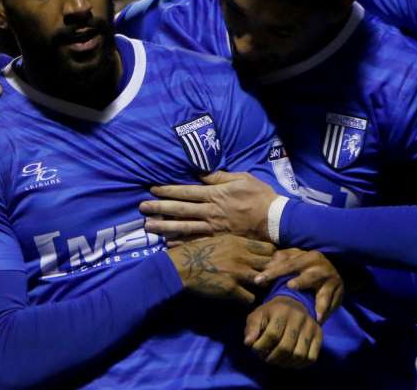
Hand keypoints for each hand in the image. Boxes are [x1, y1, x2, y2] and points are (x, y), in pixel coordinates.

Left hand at [140, 171, 276, 240]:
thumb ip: (219, 177)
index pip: (186, 191)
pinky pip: (196, 242)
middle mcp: (210, 212)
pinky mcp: (218, 240)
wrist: (274, 220)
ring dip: (164, 226)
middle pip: (180, 209)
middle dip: (159, 208)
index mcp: (215, 194)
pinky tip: (168, 244)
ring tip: (148, 226)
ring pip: (184, 227)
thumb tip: (200, 172)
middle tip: (141, 208)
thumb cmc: (259, 196)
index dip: (168, 190)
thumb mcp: (241, 178)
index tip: (153, 189)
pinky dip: (181, 243)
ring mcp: (213, 228)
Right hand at [166, 234, 274, 304]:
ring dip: (261, 286)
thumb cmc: (199, 251)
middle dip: (271, 271)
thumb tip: (251, 248)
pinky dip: (249, 299)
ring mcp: (238, 273)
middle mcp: (242, 256)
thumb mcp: (221, 240)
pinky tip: (244, 298)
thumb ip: (238, 244)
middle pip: (270, 264)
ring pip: (263, 281)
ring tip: (257, 289)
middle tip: (268, 277)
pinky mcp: (231, 289)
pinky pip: (250, 297)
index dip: (272, 257)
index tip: (269, 263)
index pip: (269, 249)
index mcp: (240, 243)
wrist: (183, 266)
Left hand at [244, 296, 321, 368]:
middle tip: (266, 358)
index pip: (272, 335)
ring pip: (299, 355)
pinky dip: (299, 364)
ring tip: (277, 360)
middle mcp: (299, 317)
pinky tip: (290, 361)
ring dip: (285, 363)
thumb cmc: (272, 313)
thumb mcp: (258, 315)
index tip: (255, 350)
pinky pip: (311, 358)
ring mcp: (311, 327)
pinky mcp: (319, 335)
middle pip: (285, 347)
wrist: (294, 304)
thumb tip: (248, 342)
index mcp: (282, 310)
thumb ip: (251, 328)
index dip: (261, 347)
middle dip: (272, 358)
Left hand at [255, 249, 343, 322]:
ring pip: (324, 294)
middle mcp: (321, 268)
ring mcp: (332, 282)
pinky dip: (325, 314)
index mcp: (307, 257)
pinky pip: (331, 306)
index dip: (272, 272)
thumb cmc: (306, 265)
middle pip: (310, 276)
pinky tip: (319, 322)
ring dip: (320, 304)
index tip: (257, 281)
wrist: (333, 269)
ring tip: (316, 315)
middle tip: (290, 286)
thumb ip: (280, 259)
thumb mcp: (294, 257)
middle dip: (301, 281)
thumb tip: (265, 264)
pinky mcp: (339, 294)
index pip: (288, 264)